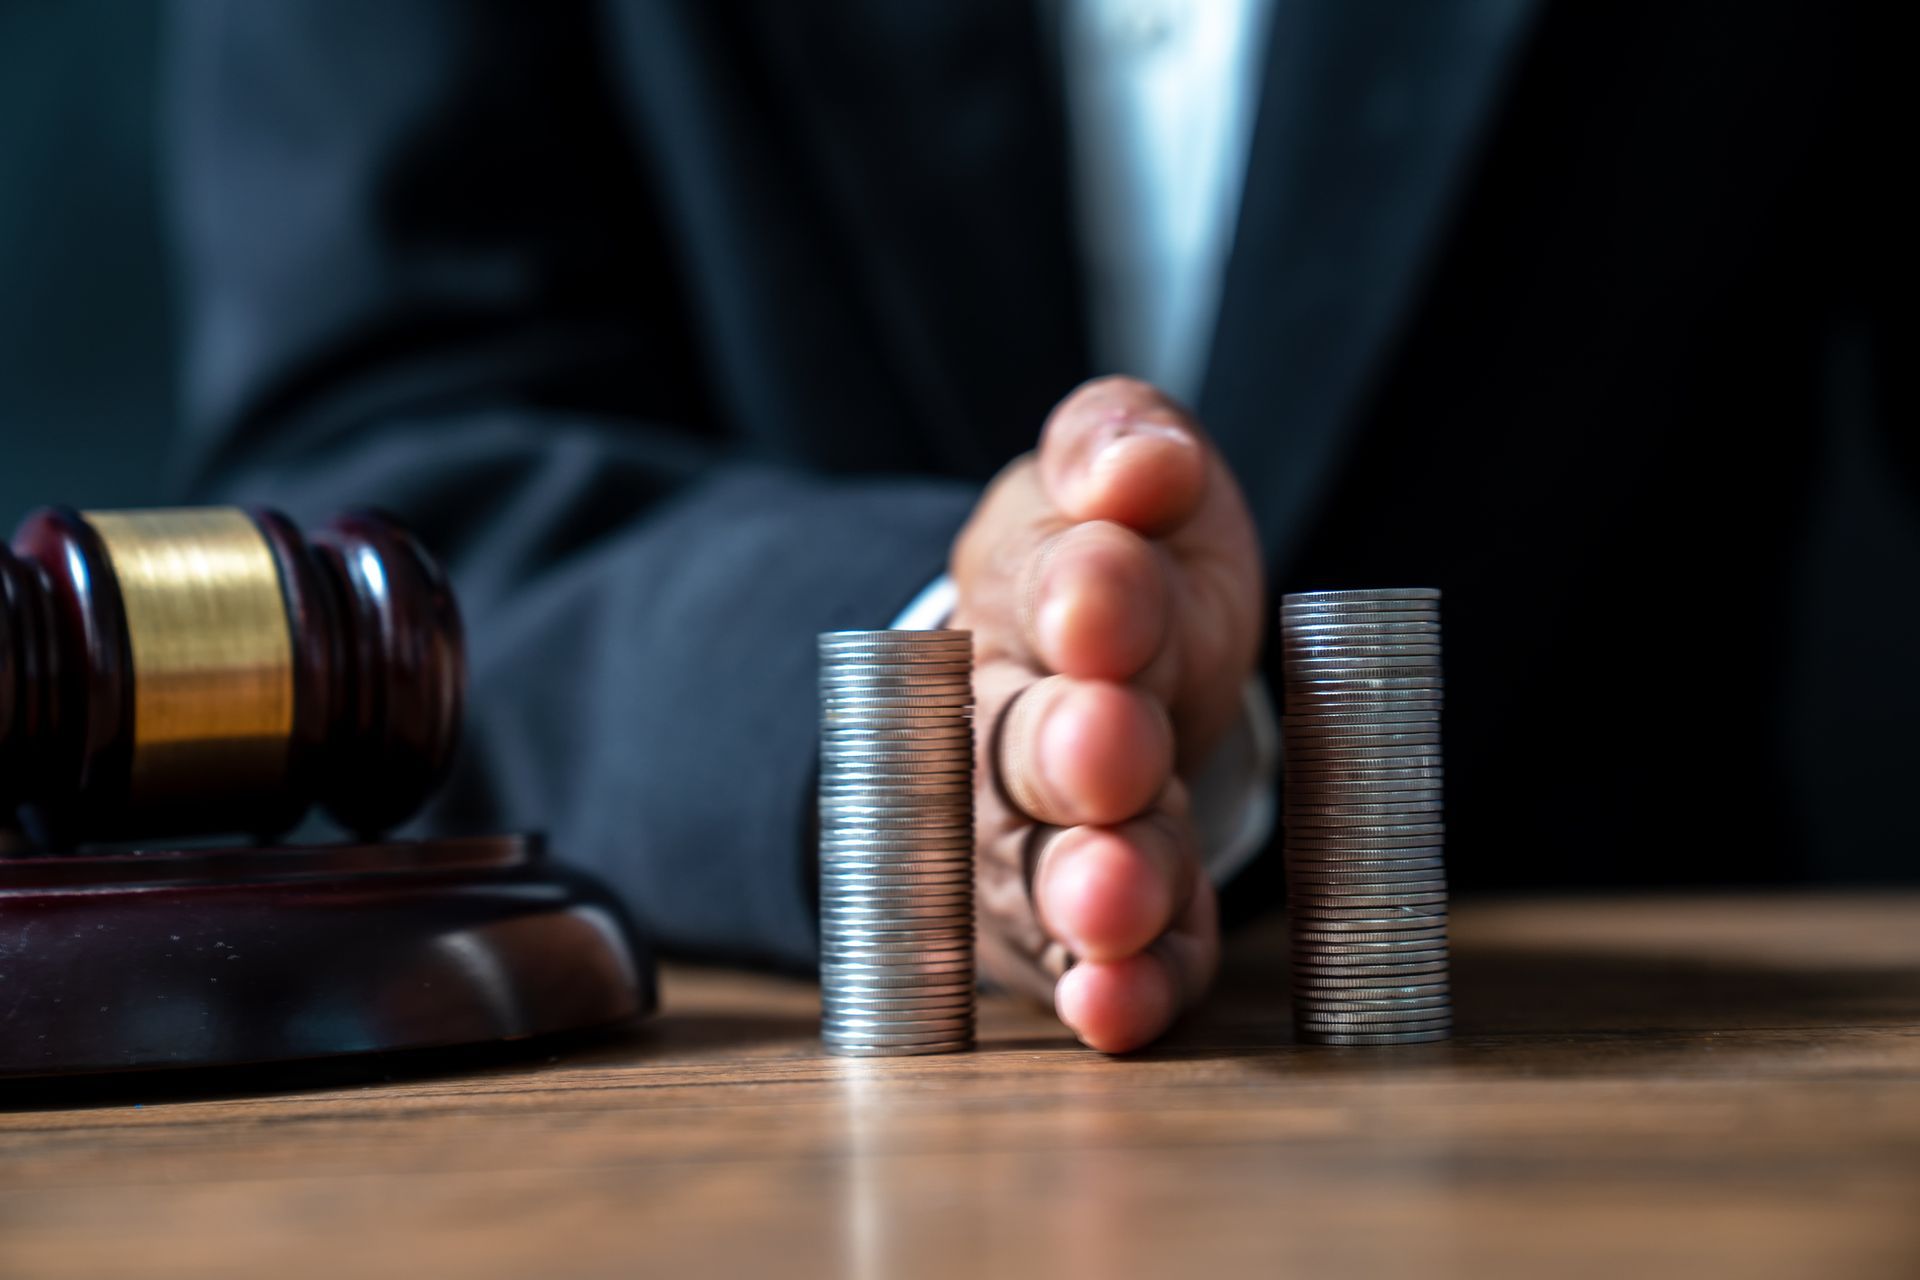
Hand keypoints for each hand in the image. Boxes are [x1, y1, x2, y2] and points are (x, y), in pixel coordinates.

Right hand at [952, 376, 1263, 1051]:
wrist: (1101, 660)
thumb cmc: (1127, 557)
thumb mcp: (1121, 477)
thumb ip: (1118, 445)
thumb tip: (1139, 458)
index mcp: (1031, 591)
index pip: (1046, 583)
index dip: (1083, 591)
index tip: (1110, 588)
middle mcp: (1017, 719)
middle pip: (1029, 741)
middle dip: (1071, 748)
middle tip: (1108, 750)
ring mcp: (1042, 830)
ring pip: (1052, 863)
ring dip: (1086, 887)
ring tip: (1114, 906)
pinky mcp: (1083, 920)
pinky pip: (1103, 960)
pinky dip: (1116, 988)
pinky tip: (1120, 1011)